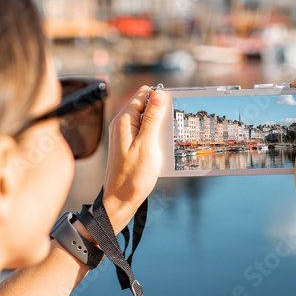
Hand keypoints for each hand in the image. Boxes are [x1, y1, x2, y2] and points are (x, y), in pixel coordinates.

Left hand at [101, 85, 164, 233]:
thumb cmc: (132, 176)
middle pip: (146, 106)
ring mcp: (125, 135)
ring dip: (160, 127)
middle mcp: (122, 124)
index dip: (160, 97)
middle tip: (173, 127)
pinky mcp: (129, 145)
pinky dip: (155, 137)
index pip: (143, 94)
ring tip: (167, 141)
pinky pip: (145, 133)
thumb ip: (152, 118)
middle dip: (162, 113)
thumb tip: (159, 94)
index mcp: (124, 120)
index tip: (175, 107)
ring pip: (147, 121)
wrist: (121, 201)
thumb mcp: (147, 144)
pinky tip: (163, 148)